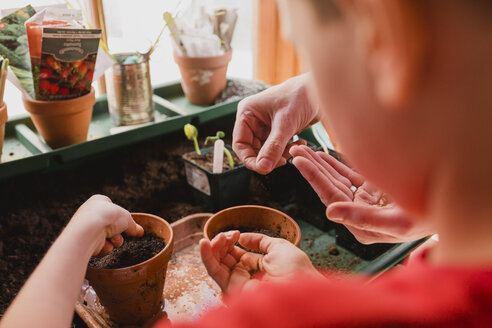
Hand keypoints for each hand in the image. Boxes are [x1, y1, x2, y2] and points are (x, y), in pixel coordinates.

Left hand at [70, 195, 143, 255]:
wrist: (88, 230)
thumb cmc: (106, 217)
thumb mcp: (126, 218)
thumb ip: (133, 225)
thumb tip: (140, 231)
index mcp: (99, 202)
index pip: (113, 210)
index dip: (122, 218)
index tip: (127, 224)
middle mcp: (91, 214)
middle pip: (112, 227)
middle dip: (119, 233)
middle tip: (119, 232)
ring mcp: (87, 228)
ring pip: (108, 238)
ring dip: (114, 241)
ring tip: (111, 238)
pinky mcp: (85, 242)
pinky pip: (100, 247)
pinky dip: (105, 248)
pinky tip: (102, 244)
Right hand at [200, 231, 319, 291]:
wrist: (300, 288)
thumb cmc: (296, 270)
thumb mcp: (279, 247)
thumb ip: (259, 240)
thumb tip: (242, 238)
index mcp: (258, 266)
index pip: (237, 253)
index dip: (232, 241)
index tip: (236, 233)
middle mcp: (246, 275)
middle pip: (225, 257)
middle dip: (222, 242)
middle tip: (227, 235)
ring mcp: (238, 282)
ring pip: (217, 263)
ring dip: (213, 247)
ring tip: (218, 237)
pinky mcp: (232, 288)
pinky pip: (214, 272)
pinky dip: (207, 257)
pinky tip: (204, 243)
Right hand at [233, 74, 318, 173]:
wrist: (320, 89)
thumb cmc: (301, 96)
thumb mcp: (286, 123)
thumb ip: (274, 146)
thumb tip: (263, 167)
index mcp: (247, 113)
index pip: (240, 144)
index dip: (250, 159)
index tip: (264, 169)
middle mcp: (252, 120)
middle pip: (252, 150)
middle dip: (267, 158)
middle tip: (283, 161)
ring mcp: (264, 126)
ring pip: (265, 151)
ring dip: (279, 155)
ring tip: (295, 149)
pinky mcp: (276, 130)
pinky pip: (276, 148)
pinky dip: (286, 151)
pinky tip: (300, 143)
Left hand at [291, 145, 433, 243]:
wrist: (448, 211)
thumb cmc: (426, 220)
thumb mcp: (397, 223)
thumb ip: (362, 219)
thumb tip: (329, 212)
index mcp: (360, 225)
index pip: (331, 197)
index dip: (314, 178)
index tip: (297, 161)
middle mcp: (358, 213)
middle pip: (329, 186)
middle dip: (312, 167)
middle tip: (294, 149)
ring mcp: (364, 200)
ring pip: (337, 179)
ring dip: (320, 164)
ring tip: (302, 148)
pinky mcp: (371, 189)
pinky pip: (349, 175)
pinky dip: (336, 164)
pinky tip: (322, 154)